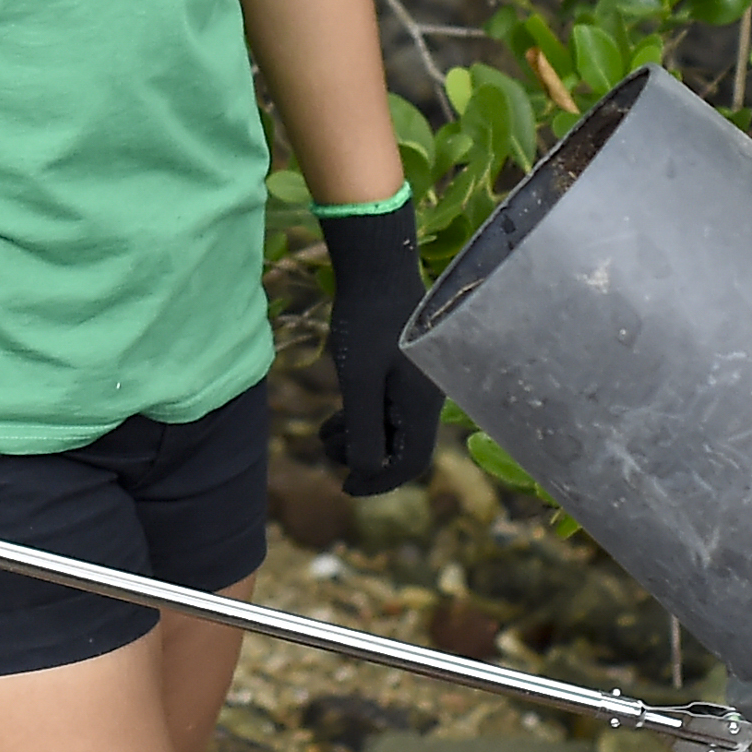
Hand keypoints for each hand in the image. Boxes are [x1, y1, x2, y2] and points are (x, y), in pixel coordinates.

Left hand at [317, 200, 442, 498]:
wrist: (377, 265)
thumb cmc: (367, 320)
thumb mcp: (358, 380)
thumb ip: (365, 428)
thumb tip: (366, 470)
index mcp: (423, 403)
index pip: (410, 461)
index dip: (379, 481)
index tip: (345, 486)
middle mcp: (427, 395)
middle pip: (400, 445)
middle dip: (363, 455)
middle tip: (326, 446)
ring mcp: (417, 379)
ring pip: (391, 425)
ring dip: (358, 435)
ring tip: (324, 433)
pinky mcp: (405, 364)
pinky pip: (387, 403)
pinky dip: (361, 414)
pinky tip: (334, 415)